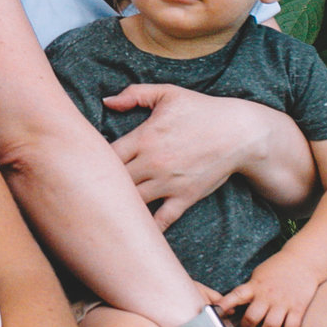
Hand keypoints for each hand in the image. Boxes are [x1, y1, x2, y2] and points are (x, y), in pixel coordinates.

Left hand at [105, 85, 313, 226]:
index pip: (105, 155)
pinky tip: (135, 233)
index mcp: (144, 137)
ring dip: (119, 206)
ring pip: (133, 202)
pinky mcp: (185, 197)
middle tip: (87, 191)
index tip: (87, 163)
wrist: (240, 133)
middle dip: (98, 186)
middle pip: (114, 181)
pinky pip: (162, 219)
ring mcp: (168, 183)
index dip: (92, 160)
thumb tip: (107, 100)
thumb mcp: (169, 93)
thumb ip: (135, 94)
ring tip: (105, 210)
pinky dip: (149, 228)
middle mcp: (152, 163)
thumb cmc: (202, 110)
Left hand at [218, 257, 323, 326]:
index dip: (224, 306)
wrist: (303, 260)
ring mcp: (283, 302)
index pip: (236, 296)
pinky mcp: (298, 308)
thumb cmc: (278, 267)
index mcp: (255, 286)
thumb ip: (249, 289)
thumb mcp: (258, 275)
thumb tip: (235, 305)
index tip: (216, 315)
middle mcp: (267, 295)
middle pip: (252, 318)